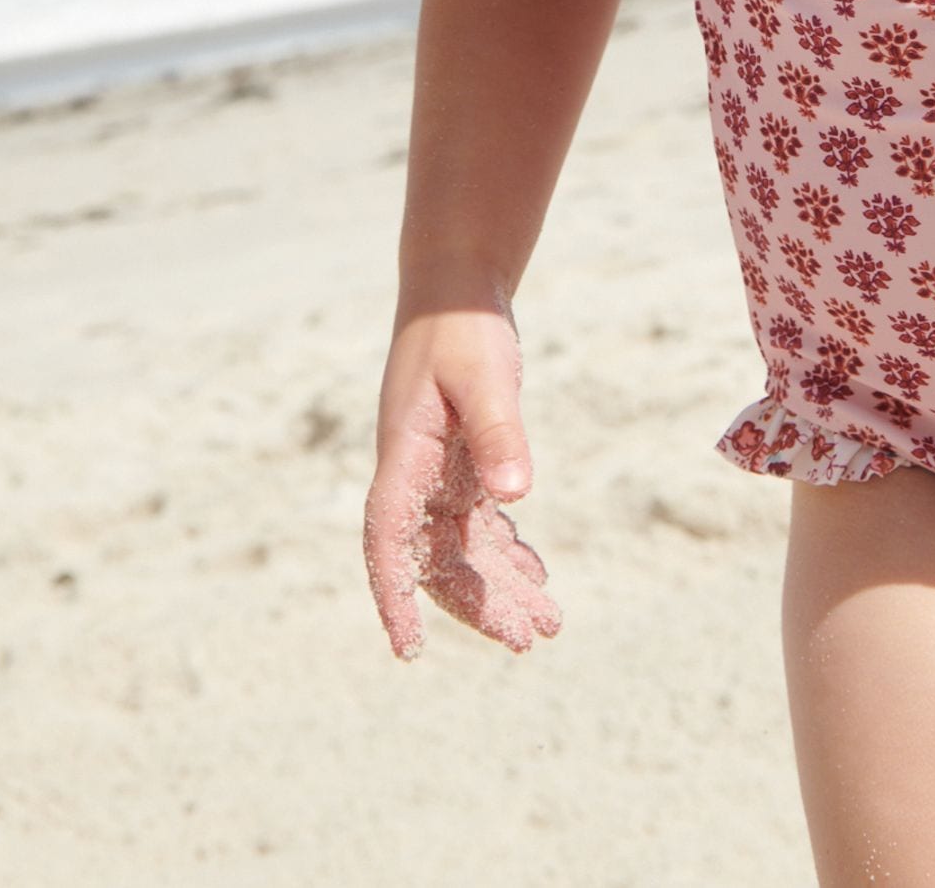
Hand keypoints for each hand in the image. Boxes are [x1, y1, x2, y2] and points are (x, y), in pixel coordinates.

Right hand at [363, 307, 561, 658]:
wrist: (456, 286)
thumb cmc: (463, 326)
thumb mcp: (484, 376)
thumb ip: (498, 432)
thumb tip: (515, 496)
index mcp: (404, 458)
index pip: (388, 542)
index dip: (394, 596)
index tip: (408, 649)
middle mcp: (413, 475)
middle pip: (437, 560)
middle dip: (479, 605)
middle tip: (528, 638)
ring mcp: (434, 472)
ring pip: (462, 549)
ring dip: (500, 587)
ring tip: (546, 625)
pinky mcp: (460, 462)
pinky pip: (477, 524)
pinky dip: (505, 551)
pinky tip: (536, 574)